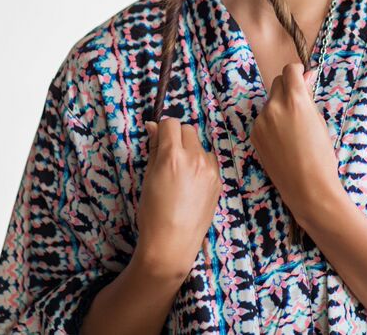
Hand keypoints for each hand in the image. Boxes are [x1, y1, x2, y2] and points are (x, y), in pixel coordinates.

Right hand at [134, 117, 222, 280]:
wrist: (172, 243)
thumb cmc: (152, 213)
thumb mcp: (148, 178)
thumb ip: (154, 148)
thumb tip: (153, 125)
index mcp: (173, 156)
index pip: (171, 123)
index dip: (163, 130)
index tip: (159, 140)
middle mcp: (195, 158)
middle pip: (188, 129)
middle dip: (177, 137)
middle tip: (168, 157)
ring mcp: (210, 169)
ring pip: (200, 145)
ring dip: (191, 151)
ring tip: (180, 175)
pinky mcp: (218, 180)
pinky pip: (209, 162)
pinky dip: (201, 165)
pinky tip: (191, 185)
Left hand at [249, 62, 344, 225]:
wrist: (307, 188)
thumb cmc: (321, 156)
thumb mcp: (319, 121)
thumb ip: (308, 98)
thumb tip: (305, 78)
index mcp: (295, 101)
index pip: (290, 70)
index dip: (298, 72)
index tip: (304, 78)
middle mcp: (274, 107)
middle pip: (277, 82)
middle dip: (288, 87)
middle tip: (301, 102)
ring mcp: (261, 122)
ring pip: (270, 102)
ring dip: (280, 106)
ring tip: (294, 128)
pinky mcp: (254, 135)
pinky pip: (264, 119)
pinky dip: (272, 122)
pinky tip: (284, 140)